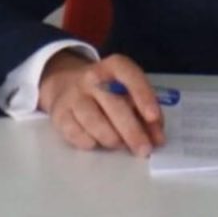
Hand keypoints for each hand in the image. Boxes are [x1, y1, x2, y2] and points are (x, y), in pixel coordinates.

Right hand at [38, 51, 164, 155]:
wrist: (65, 83)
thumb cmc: (107, 90)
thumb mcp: (128, 91)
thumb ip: (146, 112)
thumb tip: (158, 139)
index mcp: (115, 66)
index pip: (130, 77)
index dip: (143, 96)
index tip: (154, 117)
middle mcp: (92, 77)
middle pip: (114, 106)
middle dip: (132, 131)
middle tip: (144, 150)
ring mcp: (73, 95)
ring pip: (96, 123)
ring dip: (113, 139)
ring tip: (121, 144)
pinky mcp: (59, 114)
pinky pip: (78, 135)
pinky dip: (92, 142)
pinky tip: (98, 141)